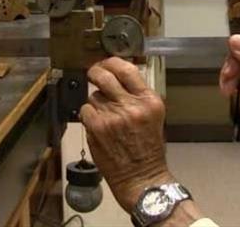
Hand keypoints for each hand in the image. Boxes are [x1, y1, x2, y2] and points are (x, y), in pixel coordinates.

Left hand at [79, 57, 171, 211]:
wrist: (142, 176)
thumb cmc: (148, 149)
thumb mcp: (154, 117)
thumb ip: (138, 97)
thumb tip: (118, 78)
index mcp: (150, 100)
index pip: (127, 69)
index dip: (112, 62)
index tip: (106, 63)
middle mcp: (132, 105)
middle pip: (105, 75)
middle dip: (95, 72)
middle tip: (92, 73)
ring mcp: (113, 115)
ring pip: (93, 96)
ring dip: (95, 102)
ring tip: (105, 116)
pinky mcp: (98, 127)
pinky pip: (85, 111)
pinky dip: (88, 116)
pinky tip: (98, 126)